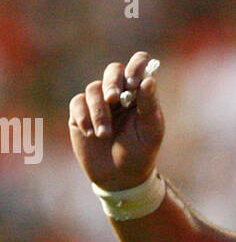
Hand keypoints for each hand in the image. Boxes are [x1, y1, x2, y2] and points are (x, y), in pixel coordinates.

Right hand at [68, 50, 164, 190]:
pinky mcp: (80, 114)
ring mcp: (99, 102)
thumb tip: (149, 80)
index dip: (136, 66)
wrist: (121, 177)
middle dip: (112, 82)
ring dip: (99, 111)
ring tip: (104, 134)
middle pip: (113, 70)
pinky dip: (84, 117)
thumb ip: (149, 104)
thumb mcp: (151, 130)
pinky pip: (77, 103)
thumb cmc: (141, 151)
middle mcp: (119, 93)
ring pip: (93, 89)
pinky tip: (91, 133)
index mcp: (139, 92)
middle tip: (113, 99)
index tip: (134, 81)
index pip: (138, 65)